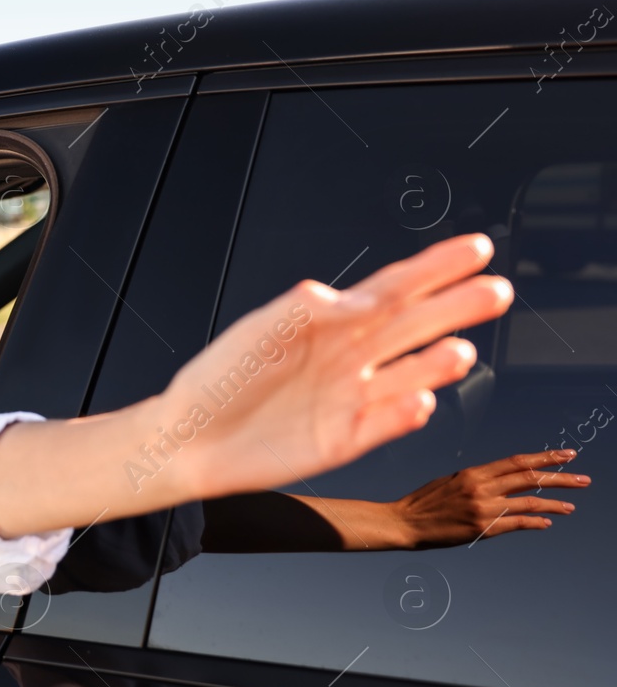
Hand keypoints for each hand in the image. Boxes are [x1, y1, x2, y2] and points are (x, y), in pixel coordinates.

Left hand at [161, 233, 512, 499]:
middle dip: (456, 307)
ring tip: (461, 351)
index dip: (435, 268)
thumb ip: (304, 309)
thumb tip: (348, 296)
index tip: (474, 248)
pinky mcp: (346, 439)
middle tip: (496, 290)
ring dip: (438, 365)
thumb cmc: (218, 380)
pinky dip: (404, 415)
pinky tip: (421, 402)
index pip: (394, 288)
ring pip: (411, 377)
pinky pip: (386, 424)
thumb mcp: (258, 331)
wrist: (190, 438)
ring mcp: (352, 398)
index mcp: (333, 323)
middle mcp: (352, 357)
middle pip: (415, 326)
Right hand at [391, 449, 589, 547]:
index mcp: (474, 472)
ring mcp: (483, 508)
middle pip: (530, 478)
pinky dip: (535, 522)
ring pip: (529, 501)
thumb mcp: (450, 481)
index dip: (545, 457)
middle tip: (583, 479)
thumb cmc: (424, 502)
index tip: (567, 455)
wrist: (404, 522)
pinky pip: (517, 523)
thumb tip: (501, 480)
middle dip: (561, 478)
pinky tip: (547, 522)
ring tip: (571, 505)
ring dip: (554, 503)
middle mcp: (482, 487)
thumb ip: (478, 480)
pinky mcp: (482, 528)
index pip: (518, 461)